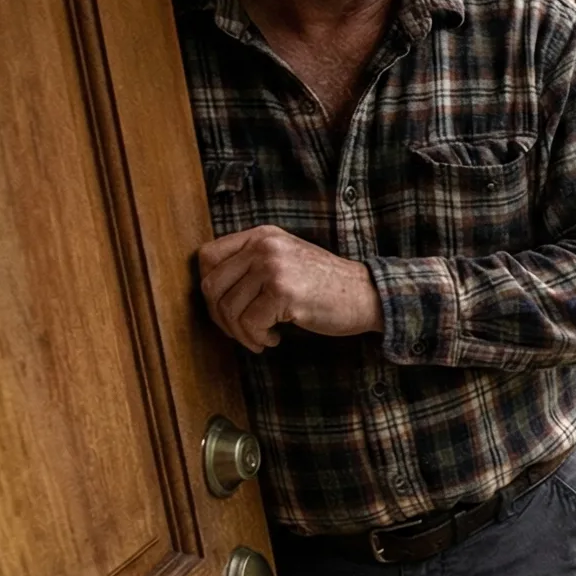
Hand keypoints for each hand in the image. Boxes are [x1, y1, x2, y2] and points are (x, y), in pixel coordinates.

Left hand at [195, 226, 383, 352]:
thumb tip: (210, 291)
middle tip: (241, 331)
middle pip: (211, 286)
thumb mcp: (285, 259)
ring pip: (228, 308)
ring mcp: (273, 266)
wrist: (367, 295)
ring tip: (261, 338)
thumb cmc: (326, 285)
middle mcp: (264, 246)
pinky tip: (274, 339)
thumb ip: (251, 263)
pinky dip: (258, 339)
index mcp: (262, 235)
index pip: (207, 257)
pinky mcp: (283, 291)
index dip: (209, 288)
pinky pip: (249, 323)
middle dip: (221, 317)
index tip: (225, 308)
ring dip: (241, 333)